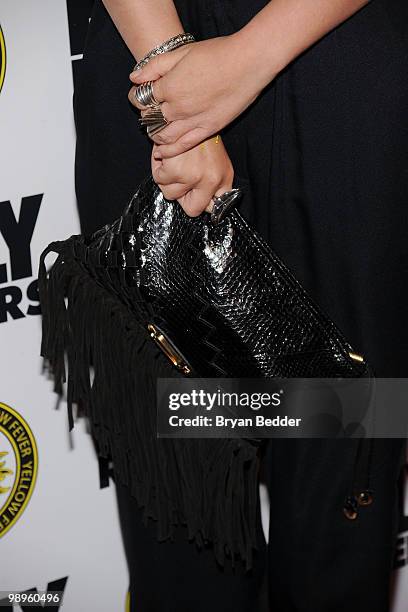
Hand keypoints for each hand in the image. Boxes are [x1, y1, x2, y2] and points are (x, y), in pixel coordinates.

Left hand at [129, 34, 270, 157]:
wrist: (248, 62)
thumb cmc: (217, 53)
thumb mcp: (182, 52)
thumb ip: (156, 66)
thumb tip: (135, 77)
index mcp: (169, 86)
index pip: (144, 98)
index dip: (140, 97)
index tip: (142, 96)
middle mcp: (178, 107)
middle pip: (152, 119)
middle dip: (148, 117)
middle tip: (149, 115)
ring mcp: (193, 121)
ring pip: (164, 136)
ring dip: (155, 136)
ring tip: (154, 134)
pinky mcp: (208, 129)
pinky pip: (183, 145)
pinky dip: (169, 151)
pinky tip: (161, 152)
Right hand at [152, 134, 233, 216]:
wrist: (186, 113)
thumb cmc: (198, 137)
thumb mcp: (216, 161)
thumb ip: (213, 184)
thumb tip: (206, 205)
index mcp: (224, 178)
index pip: (214, 208)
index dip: (202, 203)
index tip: (197, 197)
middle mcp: (211, 180)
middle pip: (193, 210)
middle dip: (184, 198)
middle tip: (182, 181)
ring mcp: (193, 177)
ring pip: (171, 195)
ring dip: (168, 180)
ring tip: (174, 163)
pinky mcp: (175, 171)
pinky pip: (159, 180)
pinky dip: (159, 168)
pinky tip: (166, 156)